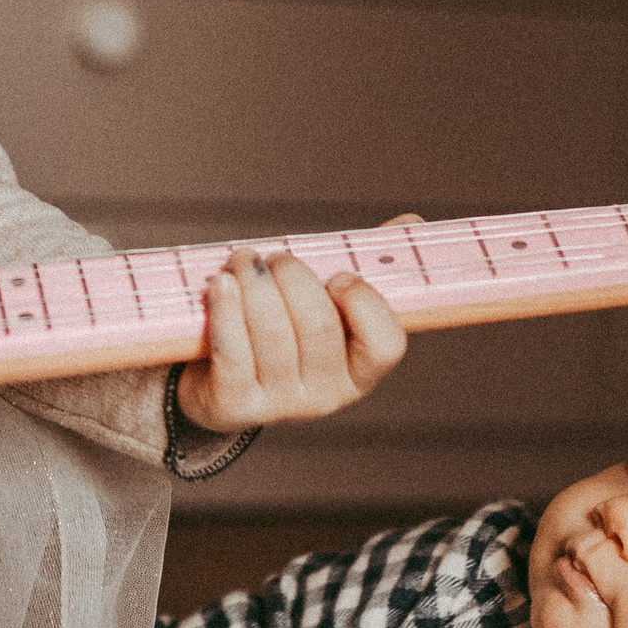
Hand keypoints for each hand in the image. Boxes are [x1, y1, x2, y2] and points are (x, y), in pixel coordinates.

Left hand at [172, 249, 406, 432]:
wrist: (217, 385)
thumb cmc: (281, 332)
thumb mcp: (324, 304)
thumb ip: (364, 266)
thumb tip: (410, 222)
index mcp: (359, 371)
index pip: (386, 344)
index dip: (364, 304)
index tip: (339, 275)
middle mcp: (325, 396)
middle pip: (318, 328)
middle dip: (294, 277)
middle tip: (274, 257)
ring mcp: (280, 406)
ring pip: (273, 334)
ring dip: (254, 284)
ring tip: (242, 260)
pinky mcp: (234, 406)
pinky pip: (232, 352)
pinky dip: (226, 310)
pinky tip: (220, 284)